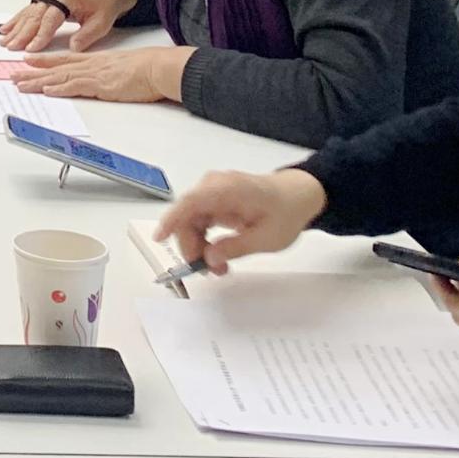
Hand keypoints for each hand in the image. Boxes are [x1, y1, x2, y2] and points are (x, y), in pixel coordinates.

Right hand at [0, 0, 131, 51]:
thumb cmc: (104, 5)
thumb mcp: (101, 24)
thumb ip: (85, 37)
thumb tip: (71, 49)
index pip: (50, 19)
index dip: (40, 36)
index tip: (30, 49)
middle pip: (35, 15)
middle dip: (22, 33)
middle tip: (11, 46)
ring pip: (29, 12)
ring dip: (16, 27)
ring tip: (5, 40)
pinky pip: (29, 9)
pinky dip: (18, 19)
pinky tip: (7, 27)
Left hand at [18, 42, 188, 104]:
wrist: (159, 67)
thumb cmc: (146, 68)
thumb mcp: (121, 68)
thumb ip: (108, 73)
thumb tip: (102, 80)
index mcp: (95, 61)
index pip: (64, 59)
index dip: (44, 61)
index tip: (28, 61)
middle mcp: (91, 65)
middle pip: (56, 68)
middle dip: (33, 72)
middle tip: (14, 75)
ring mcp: (95, 74)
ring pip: (61, 77)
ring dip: (39, 81)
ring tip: (21, 84)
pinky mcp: (102, 85)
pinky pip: (76, 86)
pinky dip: (60, 87)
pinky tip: (48, 89)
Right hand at [153, 167, 328, 274]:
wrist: (298, 195)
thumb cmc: (286, 213)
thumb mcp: (266, 238)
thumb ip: (235, 248)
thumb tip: (209, 259)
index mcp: (229, 190)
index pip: (192, 202)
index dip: (173, 220)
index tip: (160, 238)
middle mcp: (214, 186)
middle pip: (188, 216)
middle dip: (192, 246)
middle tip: (209, 272)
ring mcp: (213, 191)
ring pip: (190, 220)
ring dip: (197, 245)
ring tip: (218, 268)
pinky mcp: (214, 200)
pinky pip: (199, 220)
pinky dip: (203, 239)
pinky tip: (217, 255)